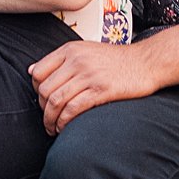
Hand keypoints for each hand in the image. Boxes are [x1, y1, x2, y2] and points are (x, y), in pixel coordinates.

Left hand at [29, 40, 158, 133]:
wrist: (146, 62)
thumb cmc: (117, 60)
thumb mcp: (86, 50)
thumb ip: (60, 59)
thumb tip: (32, 70)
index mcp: (70, 50)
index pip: (38, 72)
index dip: (35, 90)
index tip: (42, 101)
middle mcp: (77, 60)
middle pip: (44, 89)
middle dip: (42, 110)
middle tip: (47, 119)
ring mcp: (89, 75)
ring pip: (56, 101)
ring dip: (50, 120)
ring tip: (53, 128)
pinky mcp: (101, 90)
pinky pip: (73, 109)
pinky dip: (65, 122)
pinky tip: (65, 127)